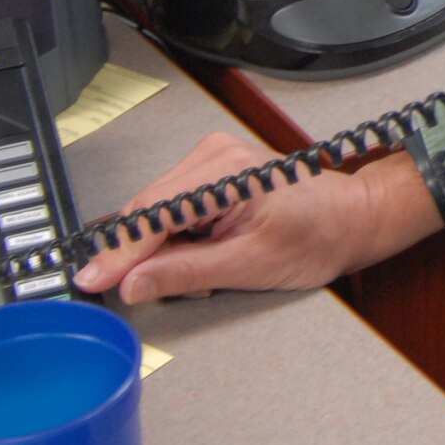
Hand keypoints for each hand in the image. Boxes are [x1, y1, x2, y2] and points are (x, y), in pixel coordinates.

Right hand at [72, 133, 442, 304]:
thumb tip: (133, 283)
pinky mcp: (215, 172)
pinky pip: (176, 207)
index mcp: (225, 171)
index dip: (119, 252)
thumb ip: (185, 273)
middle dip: (145, 254)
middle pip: (147, 210)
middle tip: (153, 289)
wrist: (353, 219)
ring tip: (206, 270)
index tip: (92, 279)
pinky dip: (180, 236)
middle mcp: (214, 155)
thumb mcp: (249, 266)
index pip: (152, 214)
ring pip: (157, 211)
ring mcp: (214, 160)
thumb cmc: (318, 236)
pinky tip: (207, 252)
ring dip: (166, 247)